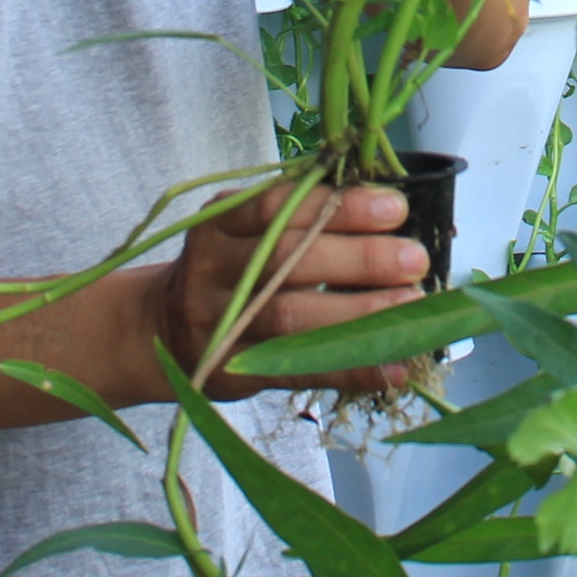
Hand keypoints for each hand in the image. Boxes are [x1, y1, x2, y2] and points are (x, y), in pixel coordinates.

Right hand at [153, 179, 429, 397]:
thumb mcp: (241, 231)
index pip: (278, 206)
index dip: (339, 206)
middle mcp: (213, 268)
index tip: (395, 208)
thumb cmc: (227, 270)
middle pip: (288, 260)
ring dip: (359, 312)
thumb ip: (297, 220)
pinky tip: (394, 367)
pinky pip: (298, 370)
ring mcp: (220, 321)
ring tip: (412, 306)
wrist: (161, 330)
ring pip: (291, 316)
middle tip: (415, 258)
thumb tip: (390, 216)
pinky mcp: (233, 370)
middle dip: (359, 258)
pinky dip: (351, 370)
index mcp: (219, 222)